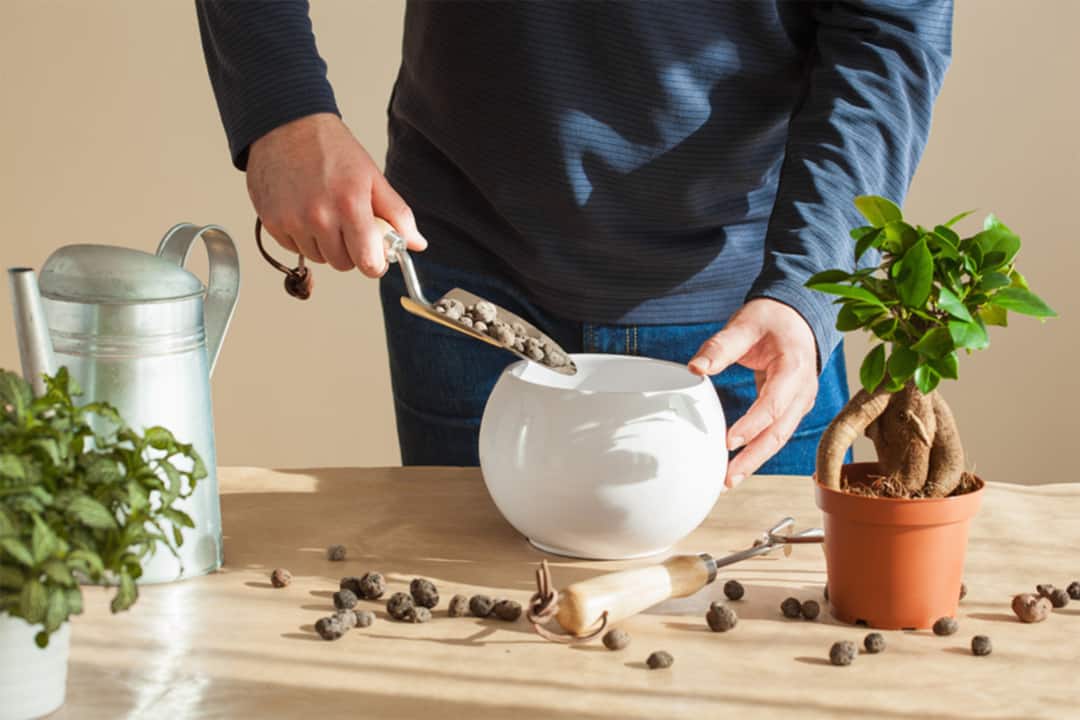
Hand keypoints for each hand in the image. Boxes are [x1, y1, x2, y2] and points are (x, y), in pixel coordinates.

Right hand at [246, 113, 426, 277]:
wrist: (286, 125)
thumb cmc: (331, 149)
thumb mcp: (372, 177)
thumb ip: (397, 214)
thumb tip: (417, 243)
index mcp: (350, 205)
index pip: (368, 263)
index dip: (375, 263)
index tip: (375, 255)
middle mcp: (319, 217)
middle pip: (343, 264)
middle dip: (351, 251)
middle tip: (349, 225)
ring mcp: (292, 221)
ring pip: (319, 258)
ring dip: (325, 245)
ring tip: (325, 213)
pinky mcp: (272, 222)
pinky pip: (295, 249)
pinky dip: (303, 238)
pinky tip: (304, 212)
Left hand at [688, 299, 817, 487]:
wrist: (796, 317)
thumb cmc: (772, 320)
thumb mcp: (745, 324)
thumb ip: (720, 346)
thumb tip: (696, 368)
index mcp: (794, 367)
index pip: (773, 404)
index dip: (752, 425)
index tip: (729, 441)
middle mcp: (803, 390)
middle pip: (779, 432)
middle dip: (753, 458)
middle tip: (727, 478)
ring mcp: (799, 402)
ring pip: (779, 438)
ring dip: (755, 460)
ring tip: (729, 480)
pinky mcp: (791, 408)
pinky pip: (776, 433)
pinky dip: (758, 450)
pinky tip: (738, 464)